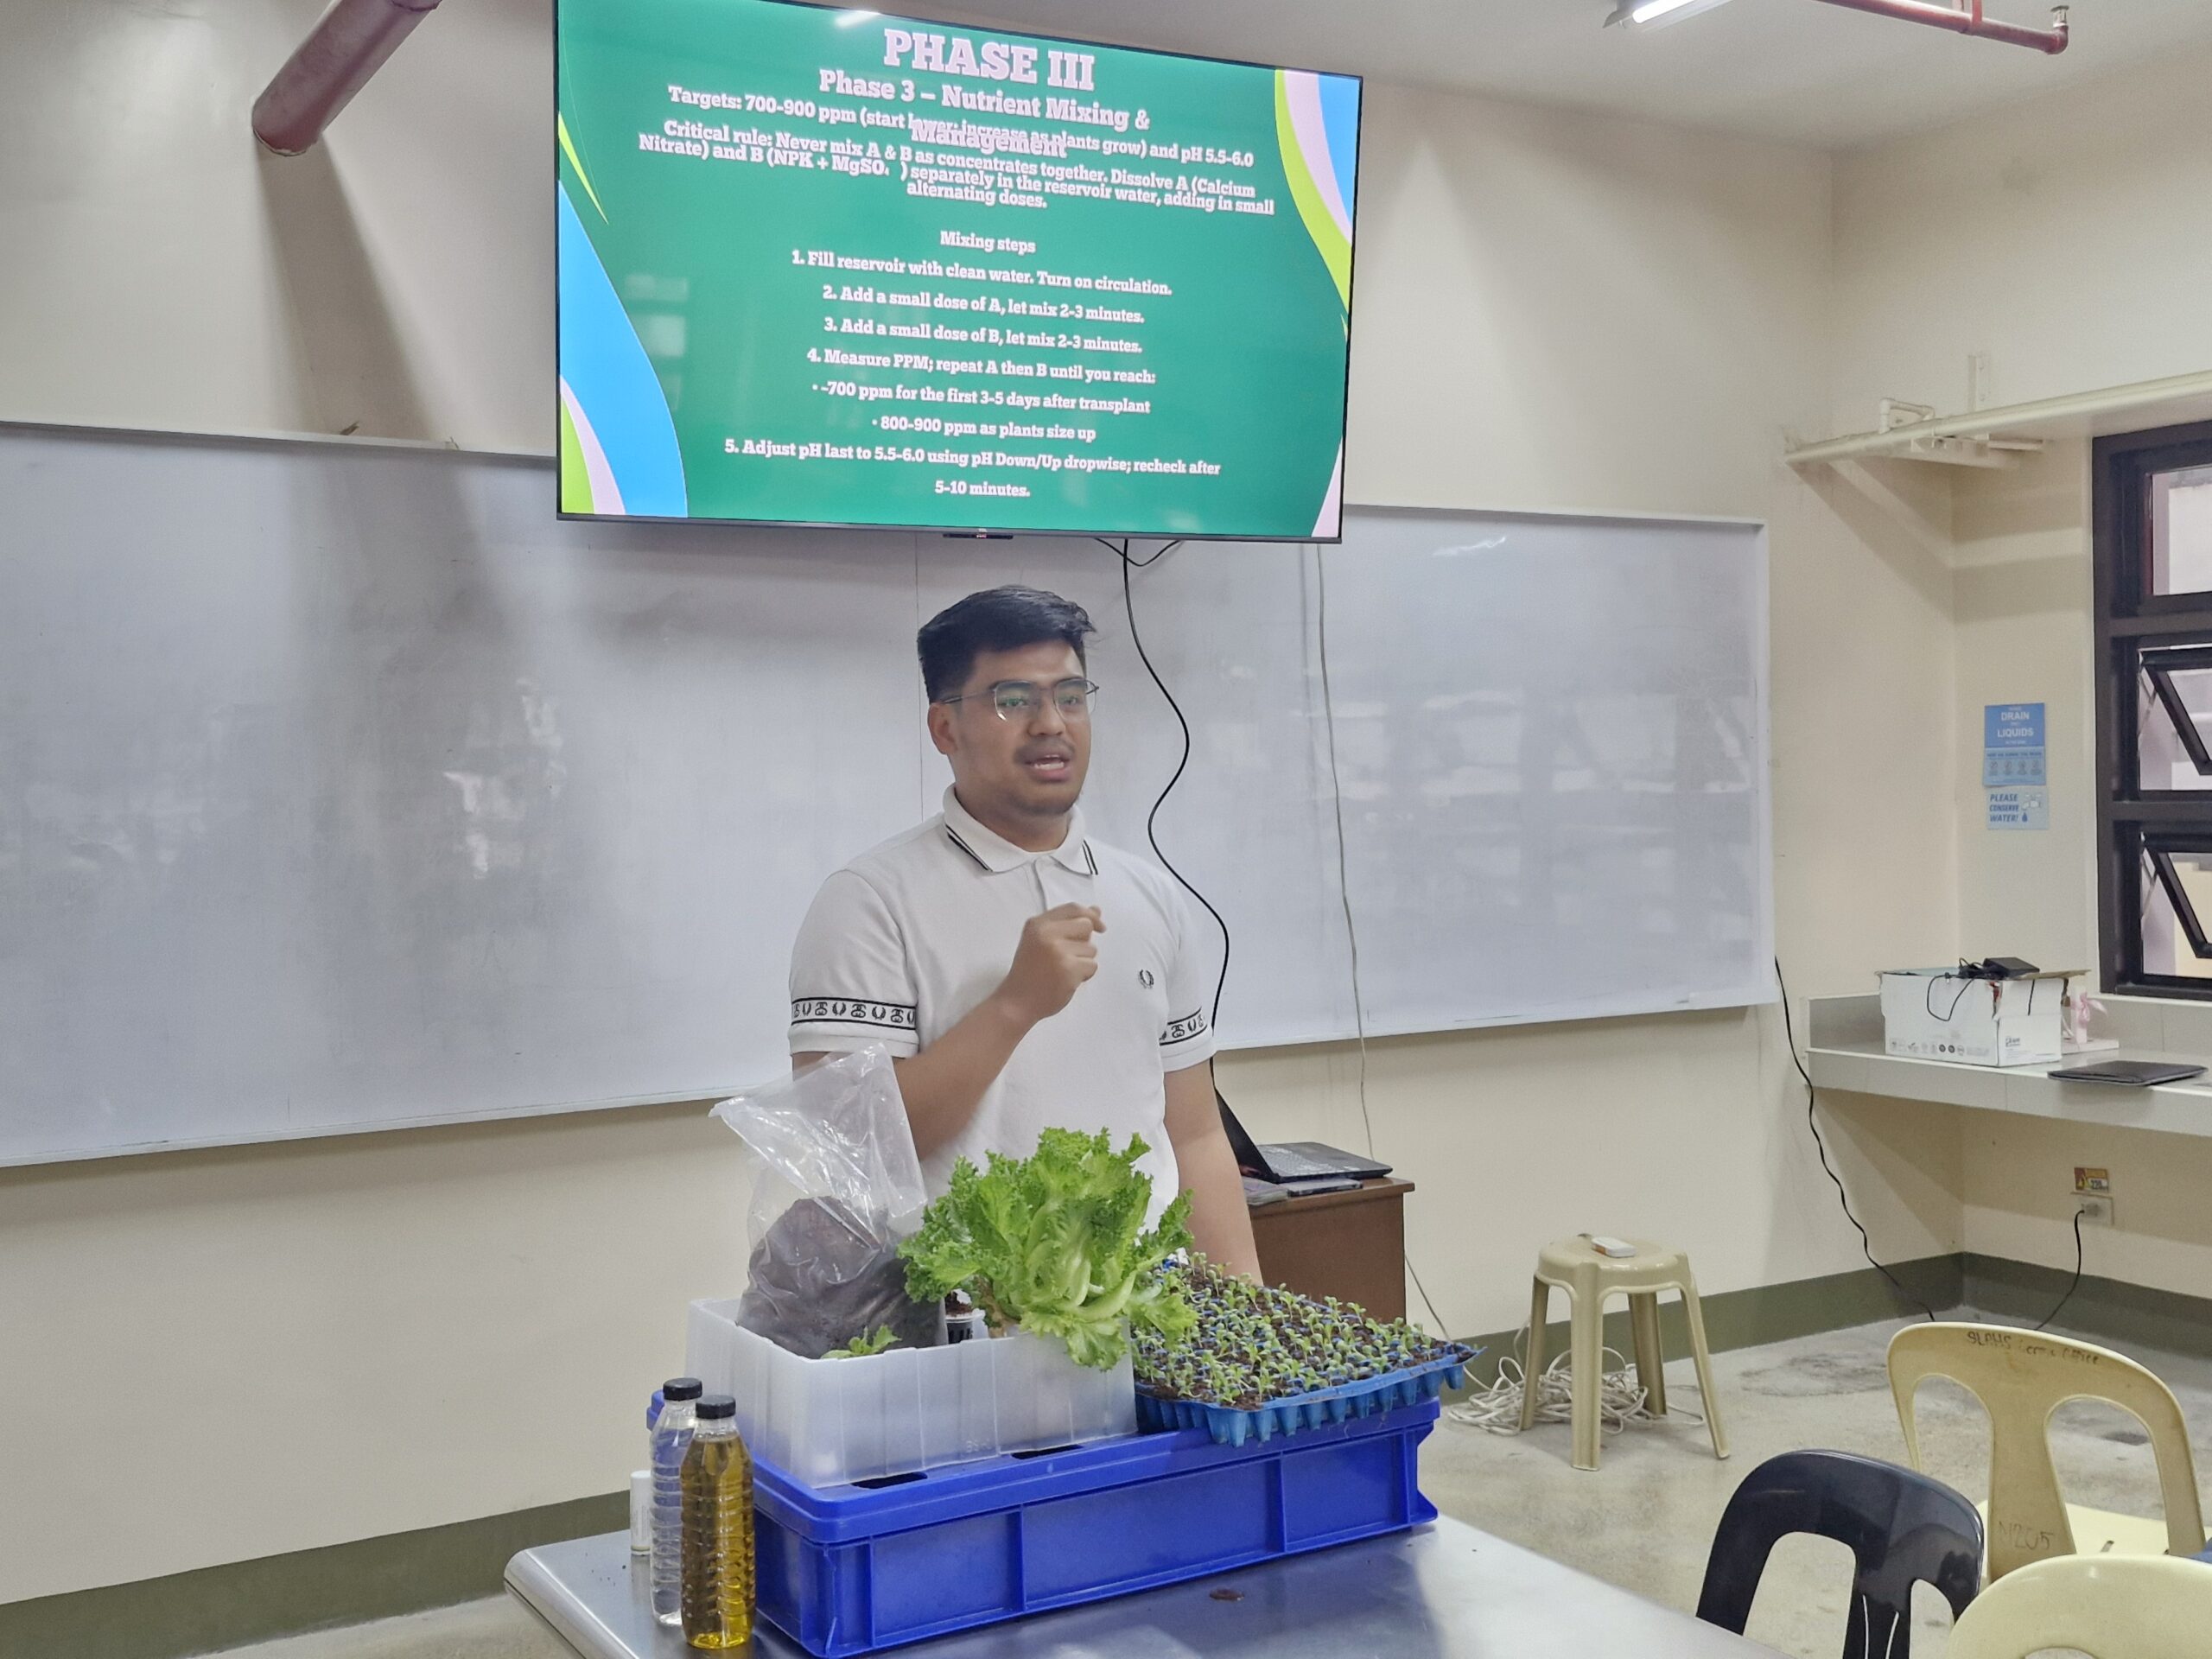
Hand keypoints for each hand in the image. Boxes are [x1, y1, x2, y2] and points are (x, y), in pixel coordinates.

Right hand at [994, 904, 1103, 1025]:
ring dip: (1083, 961)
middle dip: (1084, 942)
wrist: (1017, 1002)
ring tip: (1062, 971)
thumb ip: (1066, 925)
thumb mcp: (1039, 941)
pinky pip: (1092, 966)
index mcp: (1037, 924)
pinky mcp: (1069, 969)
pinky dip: (1084, 975)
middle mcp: (1047, 933)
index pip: (1073, 909)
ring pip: (1091, 949)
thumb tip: (1097, 910)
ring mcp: (1058, 951)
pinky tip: (1067, 980)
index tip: (1099, 926)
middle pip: (1086, 926)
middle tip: (1068, 957)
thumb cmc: (1029, 973)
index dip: (1090, 915)